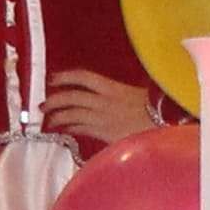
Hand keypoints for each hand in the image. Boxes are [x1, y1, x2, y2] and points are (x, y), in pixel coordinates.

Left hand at [43, 69, 162, 147]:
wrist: (166, 127)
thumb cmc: (157, 111)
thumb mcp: (139, 94)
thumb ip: (121, 92)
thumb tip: (110, 92)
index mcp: (113, 88)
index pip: (84, 77)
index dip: (65, 76)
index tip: (53, 78)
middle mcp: (105, 101)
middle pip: (71, 97)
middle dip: (54, 99)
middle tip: (43, 104)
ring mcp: (103, 118)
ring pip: (72, 114)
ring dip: (57, 116)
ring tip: (49, 120)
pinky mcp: (104, 133)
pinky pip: (80, 128)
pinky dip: (70, 127)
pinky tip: (65, 129)